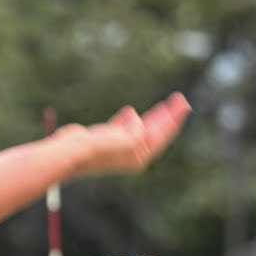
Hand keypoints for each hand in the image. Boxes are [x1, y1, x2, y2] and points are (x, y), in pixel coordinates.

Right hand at [68, 94, 189, 177]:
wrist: (71, 152)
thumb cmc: (99, 148)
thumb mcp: (127, 140)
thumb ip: (138, 132)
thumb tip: (137, 119)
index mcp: (140, 156)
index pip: (163, 134)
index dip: (174, 118)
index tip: (184, 103)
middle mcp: (132, 154)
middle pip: (155, 132)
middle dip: (167, 116)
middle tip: (180, 99)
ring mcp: (118, 148)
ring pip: (141, 129)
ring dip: (152, 117)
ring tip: (164, 107)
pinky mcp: (104, 140)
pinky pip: (123, 128)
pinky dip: (129, 120)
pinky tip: (130, 112)